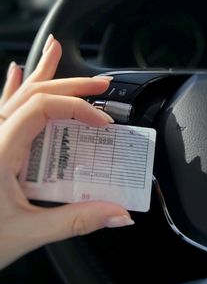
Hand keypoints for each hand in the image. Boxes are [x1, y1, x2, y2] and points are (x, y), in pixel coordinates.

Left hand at [0, 35, 133, 269]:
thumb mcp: (29, 233)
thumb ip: (76, 222)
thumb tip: (118, 213)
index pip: (41, 109)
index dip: (77, 108)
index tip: (102, 123)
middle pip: (32, 95)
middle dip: (69, 84)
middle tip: (100, 82)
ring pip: (16, 97)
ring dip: (40, 75)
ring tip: (55, 50)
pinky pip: (2, 109)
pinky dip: (12, 89)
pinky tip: (15, 72)